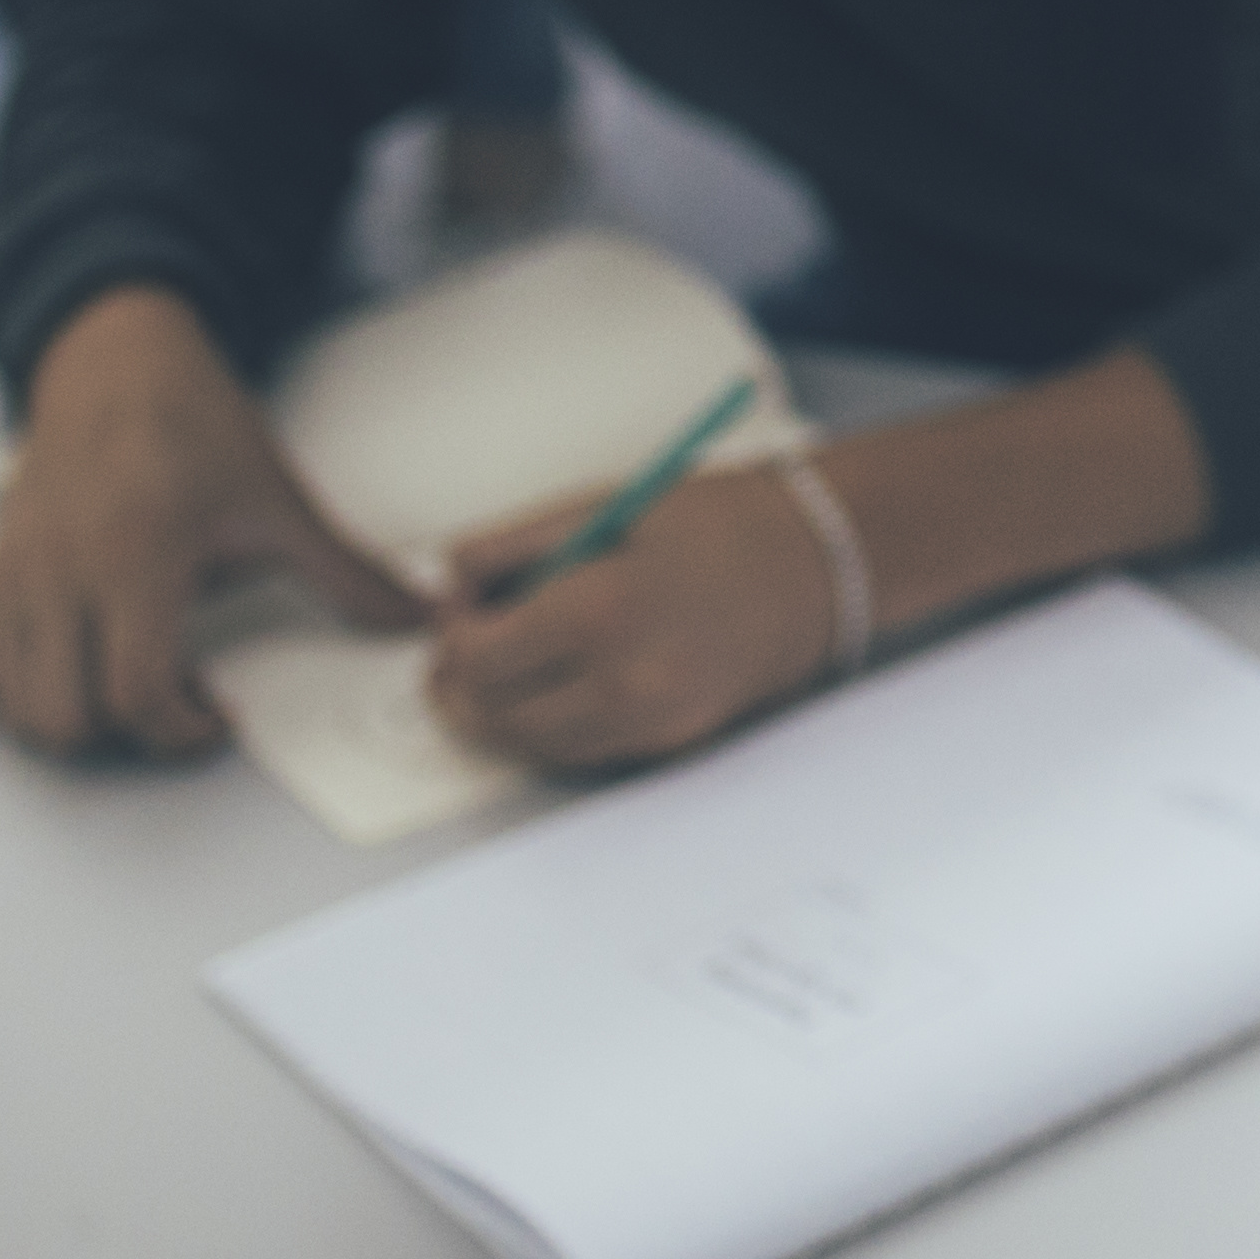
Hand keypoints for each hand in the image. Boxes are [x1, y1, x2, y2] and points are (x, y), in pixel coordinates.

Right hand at [0, 285, 418, 762]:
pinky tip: (76, 668)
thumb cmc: (190, 422)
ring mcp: (17, 578)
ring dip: (71, 722)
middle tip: (177, 702)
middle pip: (67, 717)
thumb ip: (350, 574)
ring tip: (127, 685)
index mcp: (136, 556)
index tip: (218, 712)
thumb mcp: (279, 501)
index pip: (137, 692)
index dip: (181, 729)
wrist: (117, 360)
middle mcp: (62, 574)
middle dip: (127, 736)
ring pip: (14, 706)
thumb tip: (420, 613)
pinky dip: (18, 695)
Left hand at [427, 458, 846, 774]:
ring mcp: (646, 724)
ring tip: (502, 668)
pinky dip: (547, 727)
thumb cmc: (716, 523)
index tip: (457, 611)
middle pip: (492, 717)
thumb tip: (444, 585)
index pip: (478, 660)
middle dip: (460, 685)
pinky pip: (576, 753)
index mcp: (597, 612)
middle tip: (460, 647)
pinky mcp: (665, 745)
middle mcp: (619, 684)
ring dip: (498, 714)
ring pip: (528, 748)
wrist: (815, 565)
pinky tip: (555, 684)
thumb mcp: (604, 505)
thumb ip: (509, 547)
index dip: (451, 638)